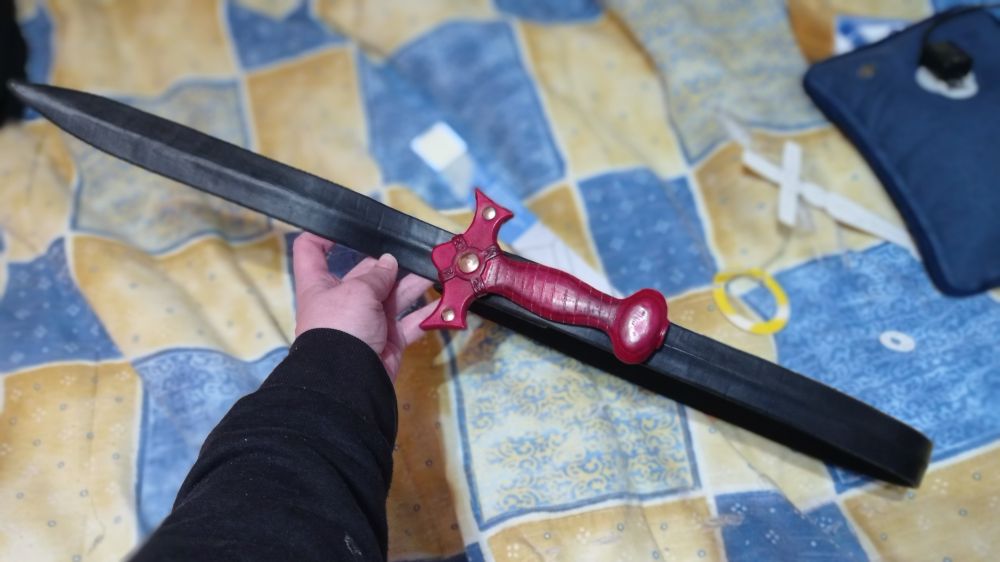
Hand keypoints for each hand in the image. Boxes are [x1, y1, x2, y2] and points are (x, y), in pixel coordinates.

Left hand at [292, 233, 434, 380]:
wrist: (350, 382)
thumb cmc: (341, 328)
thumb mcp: (356, 292)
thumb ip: (376, 274)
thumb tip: (389, 262)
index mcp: (320, 285)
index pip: (311, 251)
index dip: (323, 235)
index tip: (347, 226)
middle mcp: (342, 301)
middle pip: (365, 273)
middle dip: (389, 262)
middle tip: (416, 250)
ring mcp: (366, 322)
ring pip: (392, 296)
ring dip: (414, 283)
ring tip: (438, 267)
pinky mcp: (387, 341)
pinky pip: (409, 323)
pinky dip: (426, 314)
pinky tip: (444, 301)